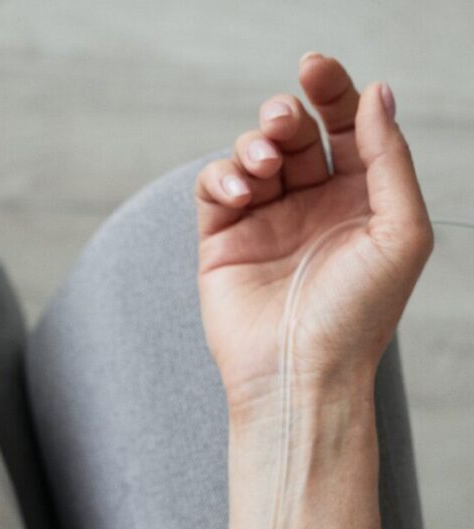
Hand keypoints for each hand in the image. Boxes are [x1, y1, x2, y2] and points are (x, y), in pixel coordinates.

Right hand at [195, 54, 433, 416]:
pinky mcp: (221, 242)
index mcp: (358, 200)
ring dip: (253, 144)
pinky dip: (222, 176)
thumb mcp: (402, 231)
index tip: (315, 68)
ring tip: (263, 169)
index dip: (332, 91)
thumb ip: (389, 158)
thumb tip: (376, 93)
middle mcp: (310, 207)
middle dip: (285, 115)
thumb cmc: (357, 315)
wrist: (300, 373)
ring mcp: (263, 224)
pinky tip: (240, 191)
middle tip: (282, 122)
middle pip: (293, 134)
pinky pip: (214, 188)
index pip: (344, 128)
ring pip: (250, 155)